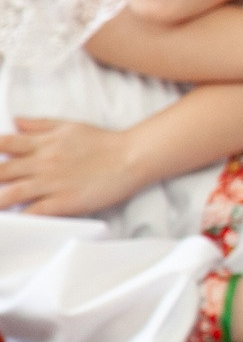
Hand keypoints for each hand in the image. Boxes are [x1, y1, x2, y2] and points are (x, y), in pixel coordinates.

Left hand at [0, 117, 148, 214]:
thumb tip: (15, 121)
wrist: (131, 157)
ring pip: (12, 193)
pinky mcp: (65, 201)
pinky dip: (21, 217)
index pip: (3, 144)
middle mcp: (42, 162)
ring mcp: (52, 183)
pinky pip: (36, 211)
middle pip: (1, 171)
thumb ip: (39, 124)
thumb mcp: (69, 125)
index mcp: (42, 143)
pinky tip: (12, 221)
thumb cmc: (102, 142)